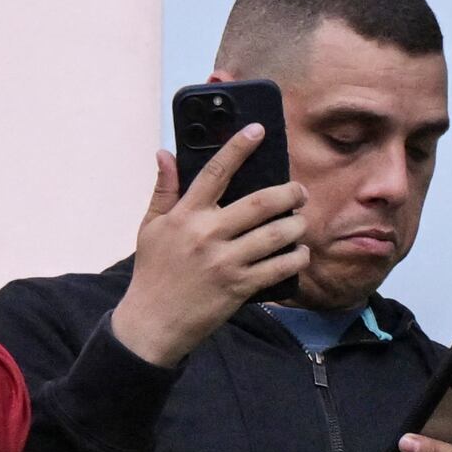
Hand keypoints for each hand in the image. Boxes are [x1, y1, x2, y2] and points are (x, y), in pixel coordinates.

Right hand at [102, 132, 308, 369]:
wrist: (153, 322)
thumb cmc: (153, 272)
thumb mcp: (150, 227)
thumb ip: (164, 190)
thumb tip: (166, 153)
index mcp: (186, 215)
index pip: (215, 171)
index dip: (238, 147)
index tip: (258, 130)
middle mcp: (208, 234)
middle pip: (260, 203)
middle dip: (289, 193)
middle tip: (299, 191)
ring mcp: (226, 262)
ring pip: (276, 235)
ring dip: (297, 226)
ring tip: (300, 223)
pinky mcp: (240, 287)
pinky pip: (279, 268)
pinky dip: (296, 259)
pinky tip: (300, 253)